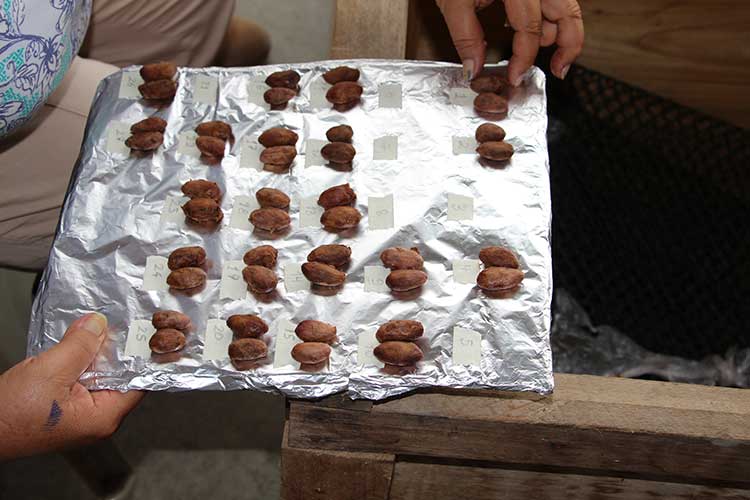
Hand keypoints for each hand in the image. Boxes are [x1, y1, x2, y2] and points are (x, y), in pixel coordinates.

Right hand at [0, 313, 142, 459]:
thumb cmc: (9, 417)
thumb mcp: (50, 370)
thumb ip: (79, 345)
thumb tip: (98, 325)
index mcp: (104, 417)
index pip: (139, 381)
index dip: (140, 355)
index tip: (143, 332)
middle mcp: (97, 419)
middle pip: (119, 376)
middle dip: (114, 350)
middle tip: (116, 323)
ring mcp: (81, 415)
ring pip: (99, 376)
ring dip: (94, 354)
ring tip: (94, 330)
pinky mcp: (66, 409)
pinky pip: (81, 381)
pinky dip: (79, 363)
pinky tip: (74, 346)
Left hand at [437, 0, 583, 84]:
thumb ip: (465, 35)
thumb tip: (474, 67)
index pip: (530, 29)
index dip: (524, 58)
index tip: (515, 77)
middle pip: (568, 13)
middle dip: (568, 46)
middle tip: (559, 70)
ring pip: (567, 5)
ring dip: (562, 32)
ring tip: (552, 55)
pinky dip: (549, 17)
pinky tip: (533, 32)